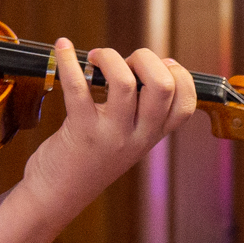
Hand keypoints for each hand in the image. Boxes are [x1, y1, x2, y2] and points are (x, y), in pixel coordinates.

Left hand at [21, 39, 197, 220]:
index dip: (179, 75)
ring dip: (111, 57)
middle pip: (162, 87)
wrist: (57, 194)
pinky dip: (69, 61)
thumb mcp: (127, 140)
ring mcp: (110, 135)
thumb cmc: (88, 159)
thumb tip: (153, 65)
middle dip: (147, 59)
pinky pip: (78, 88)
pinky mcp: (81, 131)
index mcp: (151, 136)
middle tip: (125, 61)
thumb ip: (142, 112)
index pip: (186, 104)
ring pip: (125, 83)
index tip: (160, 65)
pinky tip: (63, 48)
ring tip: (96, 57)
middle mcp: (137, 137)